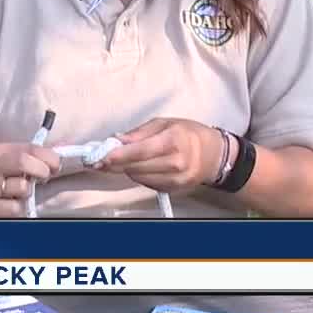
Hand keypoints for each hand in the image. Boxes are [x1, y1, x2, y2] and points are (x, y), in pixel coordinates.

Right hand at [0, 143, 61, 217]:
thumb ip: (24, 154)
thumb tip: (56, 156)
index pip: (28, 147)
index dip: (49, 156)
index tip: (56, 165)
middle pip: (24, 162)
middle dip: (42, 170)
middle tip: (44, 178)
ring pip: (22, 189)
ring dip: (27, 192)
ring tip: (17, 192)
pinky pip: (15, 209)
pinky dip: (17, 208)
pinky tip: (8, 205)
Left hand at [95, 118, 225, 195]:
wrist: (213, 154)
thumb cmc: (188, 134)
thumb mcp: (165, 123)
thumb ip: (139, 132)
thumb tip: (117, 140)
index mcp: (173, 140)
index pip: (140, 151)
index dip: (118, 156)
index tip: (101, 157)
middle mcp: (176, 162)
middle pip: (136, 167)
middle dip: (115, 164)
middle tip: (99, 159)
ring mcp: (176, 178)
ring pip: (139, 177)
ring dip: (126, 169)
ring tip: (121, 160)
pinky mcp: (174, 189)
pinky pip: (147, 184)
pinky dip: (138, 175)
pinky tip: (139, 166)